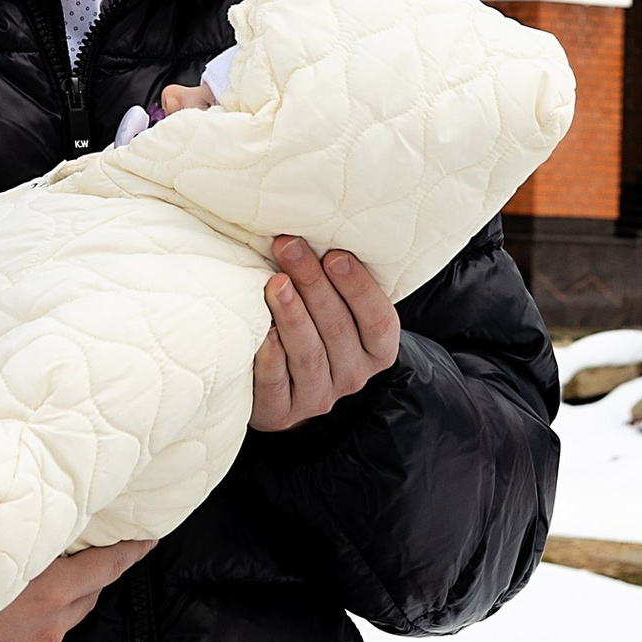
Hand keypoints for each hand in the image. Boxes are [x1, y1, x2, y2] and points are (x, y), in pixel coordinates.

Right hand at [0, 539, 148, 641]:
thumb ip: (3, 531)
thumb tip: (24, 511)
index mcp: (39, 594)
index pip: (103, 570)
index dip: (127, 554)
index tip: (146, 541)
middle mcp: (41, 636)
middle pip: (79, 601)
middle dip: (77, 579)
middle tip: (66, 557)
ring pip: (49, 631)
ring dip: (41, 613)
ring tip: (6, 597)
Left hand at [253, 235, 400, 431]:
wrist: (281, 382)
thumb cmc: (311, 323)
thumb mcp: (334, 304)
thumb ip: (334, 276)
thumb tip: (311, 228)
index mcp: (376, 349)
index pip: (378, 320)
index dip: (358, 287)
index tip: (335, 254)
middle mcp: (353, 376)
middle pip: (337, 329)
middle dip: (312, 283)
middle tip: (288, 247)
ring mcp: (319, 397)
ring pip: (309, 355)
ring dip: (291, 315)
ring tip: (274, 282)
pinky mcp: (282, 413)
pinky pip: (277, 387)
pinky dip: (270, 358)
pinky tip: (264, 333)